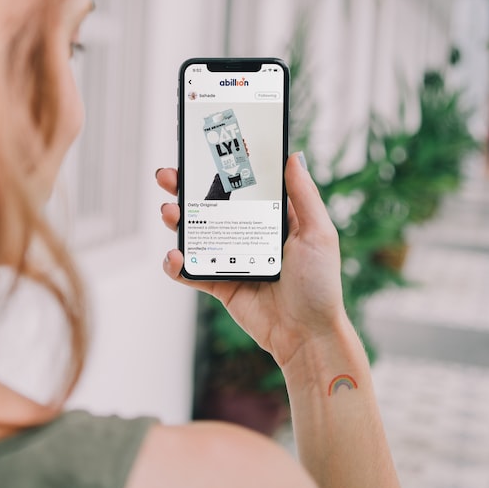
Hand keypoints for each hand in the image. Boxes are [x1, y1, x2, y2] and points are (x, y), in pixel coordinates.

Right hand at [156, 153, 348, 367]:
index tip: (204, 151)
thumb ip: (304, 196)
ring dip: (178, 221)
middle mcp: (250, 235)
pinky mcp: (220, 285)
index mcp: (273, 219)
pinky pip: (192, 271)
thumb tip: (293, 157)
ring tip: (170, 212)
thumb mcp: (318, 234)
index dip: (223, 169)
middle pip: (212, 205)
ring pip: (196, 234)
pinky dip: (177, 264)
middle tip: (168, 176)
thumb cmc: (320, 286)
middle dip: (186, 188)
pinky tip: (175, 256)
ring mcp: (232, 259)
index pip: (244, 186)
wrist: (307, 336)